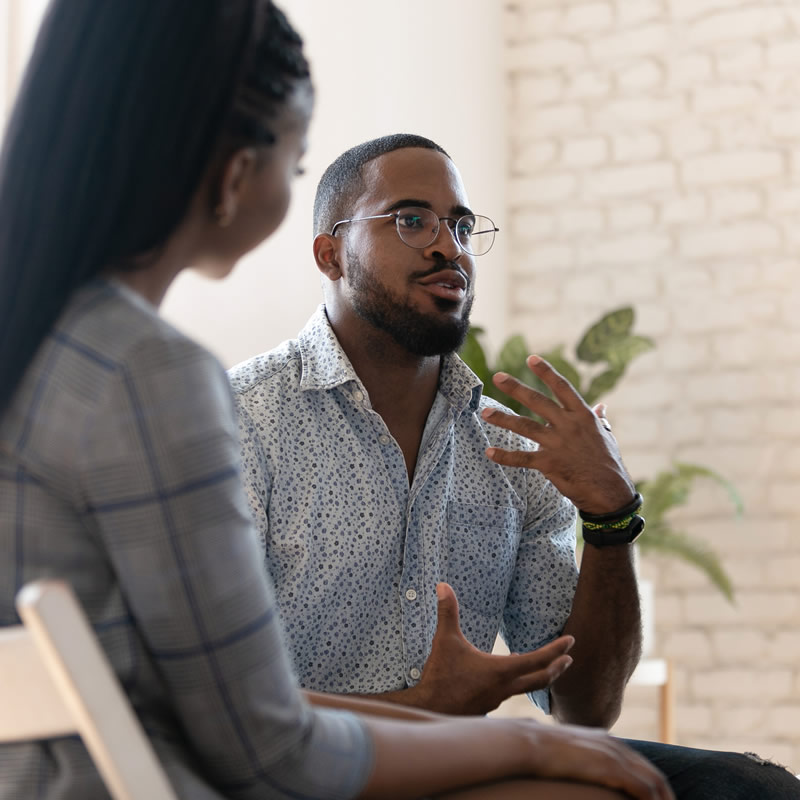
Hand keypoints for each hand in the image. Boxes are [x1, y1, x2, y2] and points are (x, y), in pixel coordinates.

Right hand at [412, 583, 573, 714]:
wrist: (429, 710)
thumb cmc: (440, 676)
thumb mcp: (445, 640)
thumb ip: (447, 612)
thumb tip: (443, 585)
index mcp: (501, 671)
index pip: (537, 659)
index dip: (557, 649)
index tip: (571, 641)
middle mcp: (505, 688)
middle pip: (541, 679)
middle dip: (558, 667)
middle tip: (569, 658)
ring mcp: (497, 700)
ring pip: (526, 688)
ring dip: (539, 676)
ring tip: (544, 666)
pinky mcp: (488, 706)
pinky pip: (510, 693)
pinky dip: (518, 683)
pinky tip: (509, 676)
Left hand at [481, 355, 635, 514]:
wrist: (610, 492)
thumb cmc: (608, 462)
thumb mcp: (606, 436)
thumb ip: (599, 419)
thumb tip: (601, 406)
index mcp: (582, 415)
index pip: (562, 388)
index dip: (547, 372)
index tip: (531, 358)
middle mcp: (568, 425)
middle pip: (538, 401)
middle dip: (516, 388)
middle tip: (497, 377)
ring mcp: (558, 444)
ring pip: (525, 427)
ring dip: (503, 419)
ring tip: (485, 412)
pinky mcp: (549, 464)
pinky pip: (522, 458)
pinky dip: (505, 456)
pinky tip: (489, 453)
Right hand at [509, 719, 674, 799]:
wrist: (528, 742)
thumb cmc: (538, 750)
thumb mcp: (564, 752)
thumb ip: (577, 759)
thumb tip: (573, 766)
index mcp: (606, 740)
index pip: (641, 766)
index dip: (654, 788)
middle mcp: (614, 745)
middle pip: (654, 775)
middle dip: (666, 798)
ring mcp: (614, 754)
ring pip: (655, 783)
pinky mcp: (611, 767)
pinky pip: (644, 791)